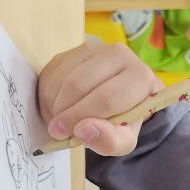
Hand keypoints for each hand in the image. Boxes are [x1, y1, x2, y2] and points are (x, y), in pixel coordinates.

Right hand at [37, 41, 162, 155]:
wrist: (119, 100)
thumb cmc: (123, 121)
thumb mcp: (123, 141)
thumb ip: (109, 141)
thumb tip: (83, 130)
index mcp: (140, 77)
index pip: (106, 97)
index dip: (80, 117)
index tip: (63, 133)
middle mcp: (120, 54)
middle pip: (79, 84)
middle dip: (63, 111)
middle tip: (58, 129)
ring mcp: (96, 48)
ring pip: (63, 77)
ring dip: (53, 103)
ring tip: (60, 119)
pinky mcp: (74, 49)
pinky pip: (52, 71)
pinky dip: (48, 94)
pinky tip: (58, 106)